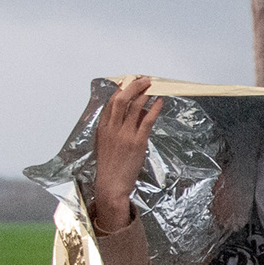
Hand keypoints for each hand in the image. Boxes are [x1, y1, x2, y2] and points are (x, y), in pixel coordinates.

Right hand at [92, 76, 162, 233]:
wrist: (111, 185)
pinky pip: (146, 121)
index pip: (111, 103)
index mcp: (103, 128)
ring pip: (134, 107)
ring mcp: (124, 135)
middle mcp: (112, 128)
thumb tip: (137, 114)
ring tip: (153, 86)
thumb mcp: (110, 145)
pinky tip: (160, 102)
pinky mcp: (136, 143)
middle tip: (143, 79)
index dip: (121, 90)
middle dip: (133, 86)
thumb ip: (120, 129)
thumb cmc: (112, 167)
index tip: (129, 81)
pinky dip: (154, 109)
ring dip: (144, 94)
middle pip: (121, 100)